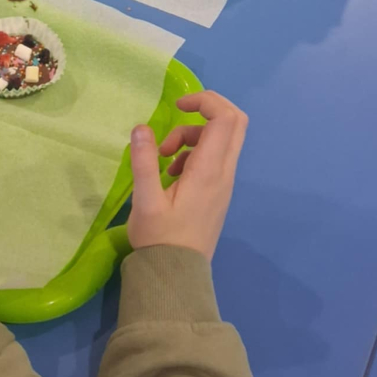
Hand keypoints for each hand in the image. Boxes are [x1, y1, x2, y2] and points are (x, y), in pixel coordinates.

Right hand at [128, 90, 247, 260]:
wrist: (176, 275)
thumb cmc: (160, 238)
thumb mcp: (145, 200)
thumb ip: (144, 161)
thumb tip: (141, 128)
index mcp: (209, 171)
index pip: (225, 118)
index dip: (205, 100)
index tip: (177, 105)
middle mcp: (224, 173)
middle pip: (234, 122)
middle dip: (207, 108)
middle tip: (179, 114)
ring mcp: (224, 183)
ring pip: (223, 138)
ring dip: (194, 134)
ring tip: (163, 155)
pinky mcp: (218, 192)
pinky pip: (215, 156)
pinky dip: (195, 150)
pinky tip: (170, 171)